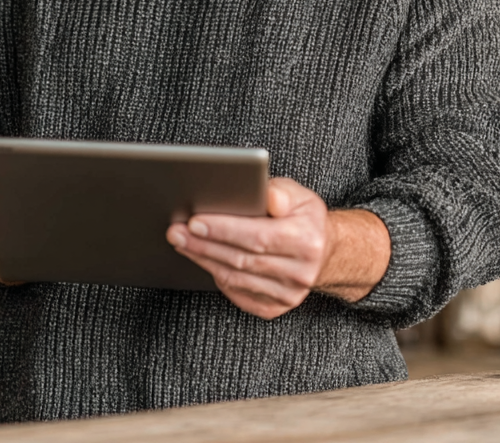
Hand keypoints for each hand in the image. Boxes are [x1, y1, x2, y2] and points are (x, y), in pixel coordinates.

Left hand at [166, 177, 389, 319]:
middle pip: (241, 259)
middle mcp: (299, 272)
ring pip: (235, 277)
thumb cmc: (305, 218)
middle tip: (175, 230)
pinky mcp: (274, 308)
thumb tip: (266, 196)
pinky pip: (238, 292)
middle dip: (203, 244)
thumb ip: (280, 192)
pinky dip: (216, 275)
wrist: (324, 252)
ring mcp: (287, 295)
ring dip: (203, 259)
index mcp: (306, 241)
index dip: (223, 229)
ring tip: (181, 241)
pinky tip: (202, 259)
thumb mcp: (300, 195)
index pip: (257, 236)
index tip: (194, 220)